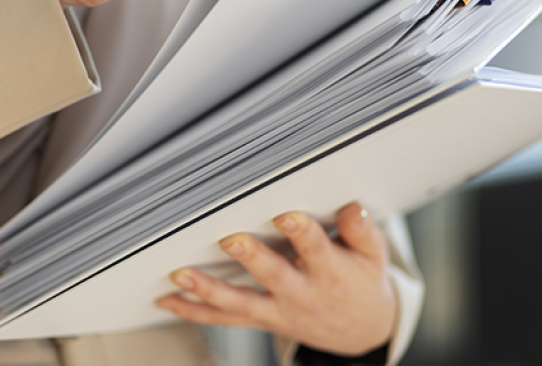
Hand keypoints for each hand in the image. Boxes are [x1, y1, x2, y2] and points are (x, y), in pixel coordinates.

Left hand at [155, 204, 397, 356]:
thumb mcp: (373, 256)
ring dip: (208, 290)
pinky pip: (225, 319)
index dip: (302, 232)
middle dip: (252, 258)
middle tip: (231, 240)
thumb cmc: (363, 283)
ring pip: (240, 304)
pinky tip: (168, 300)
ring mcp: (279, 311)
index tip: (287, 215)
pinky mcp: (262, 320)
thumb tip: (352, 209)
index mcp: (331, 273)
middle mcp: (302, 295)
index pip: (316, 249)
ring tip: (181, 275)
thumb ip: (361, 231)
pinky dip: (194, 311)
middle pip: (274, 276)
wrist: (362, 332)